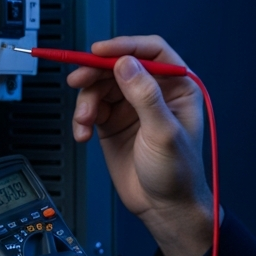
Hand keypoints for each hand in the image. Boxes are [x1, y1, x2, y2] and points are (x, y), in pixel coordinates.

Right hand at [68, 36, 213, 255]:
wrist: (163, 208)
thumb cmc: (177, 173)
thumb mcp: (163, 132)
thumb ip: (145, 96)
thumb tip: (126, 64)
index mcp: (177, 86)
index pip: (151, 51)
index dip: (125, 46)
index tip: (100, 51)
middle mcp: (153, 92)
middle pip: (118, 65)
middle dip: (96, 73)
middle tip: (78, 81)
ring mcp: (132, 106)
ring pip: (101, 85)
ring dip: (87, 101)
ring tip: (85, 121)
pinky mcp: (113, 122)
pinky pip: (91, 107)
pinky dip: (83, 118)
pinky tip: (84, 133)